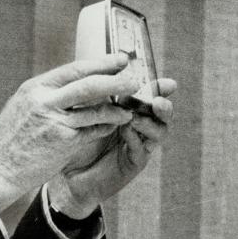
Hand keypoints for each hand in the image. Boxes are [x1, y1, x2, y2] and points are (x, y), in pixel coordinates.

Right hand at [0, 54, 145, 212]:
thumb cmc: (8, 142)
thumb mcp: (22, 107)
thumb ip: (46, 96)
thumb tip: (71, 86)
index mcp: (35, 88)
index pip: (74, 70)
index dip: (101, 63)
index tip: (120, 59)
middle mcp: (45, 101)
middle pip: (89, 85)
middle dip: (116, 81)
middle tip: (134, 80)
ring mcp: (55, 122)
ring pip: (95, 110)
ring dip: (116, 109)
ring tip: (129, 109)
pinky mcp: (63, 143)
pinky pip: (92, 131)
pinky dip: (105, 127)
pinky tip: (114, 126)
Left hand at [46, 78, 175, 218]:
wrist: (68, 173)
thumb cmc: (77, 138)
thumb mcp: (87, 110)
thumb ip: (99, 92)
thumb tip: (108, 66)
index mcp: (132, 110)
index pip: (154, 96)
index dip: (162, 89)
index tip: (168, 83)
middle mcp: (141, 127)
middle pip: (163, 115)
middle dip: (164, 106)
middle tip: (157, 101)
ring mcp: (139, 146)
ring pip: (159, 133)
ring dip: (150, 123)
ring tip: (136, 117)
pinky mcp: (133, 164)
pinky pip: (141, 150)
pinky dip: (136, 139)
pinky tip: (127, 131)